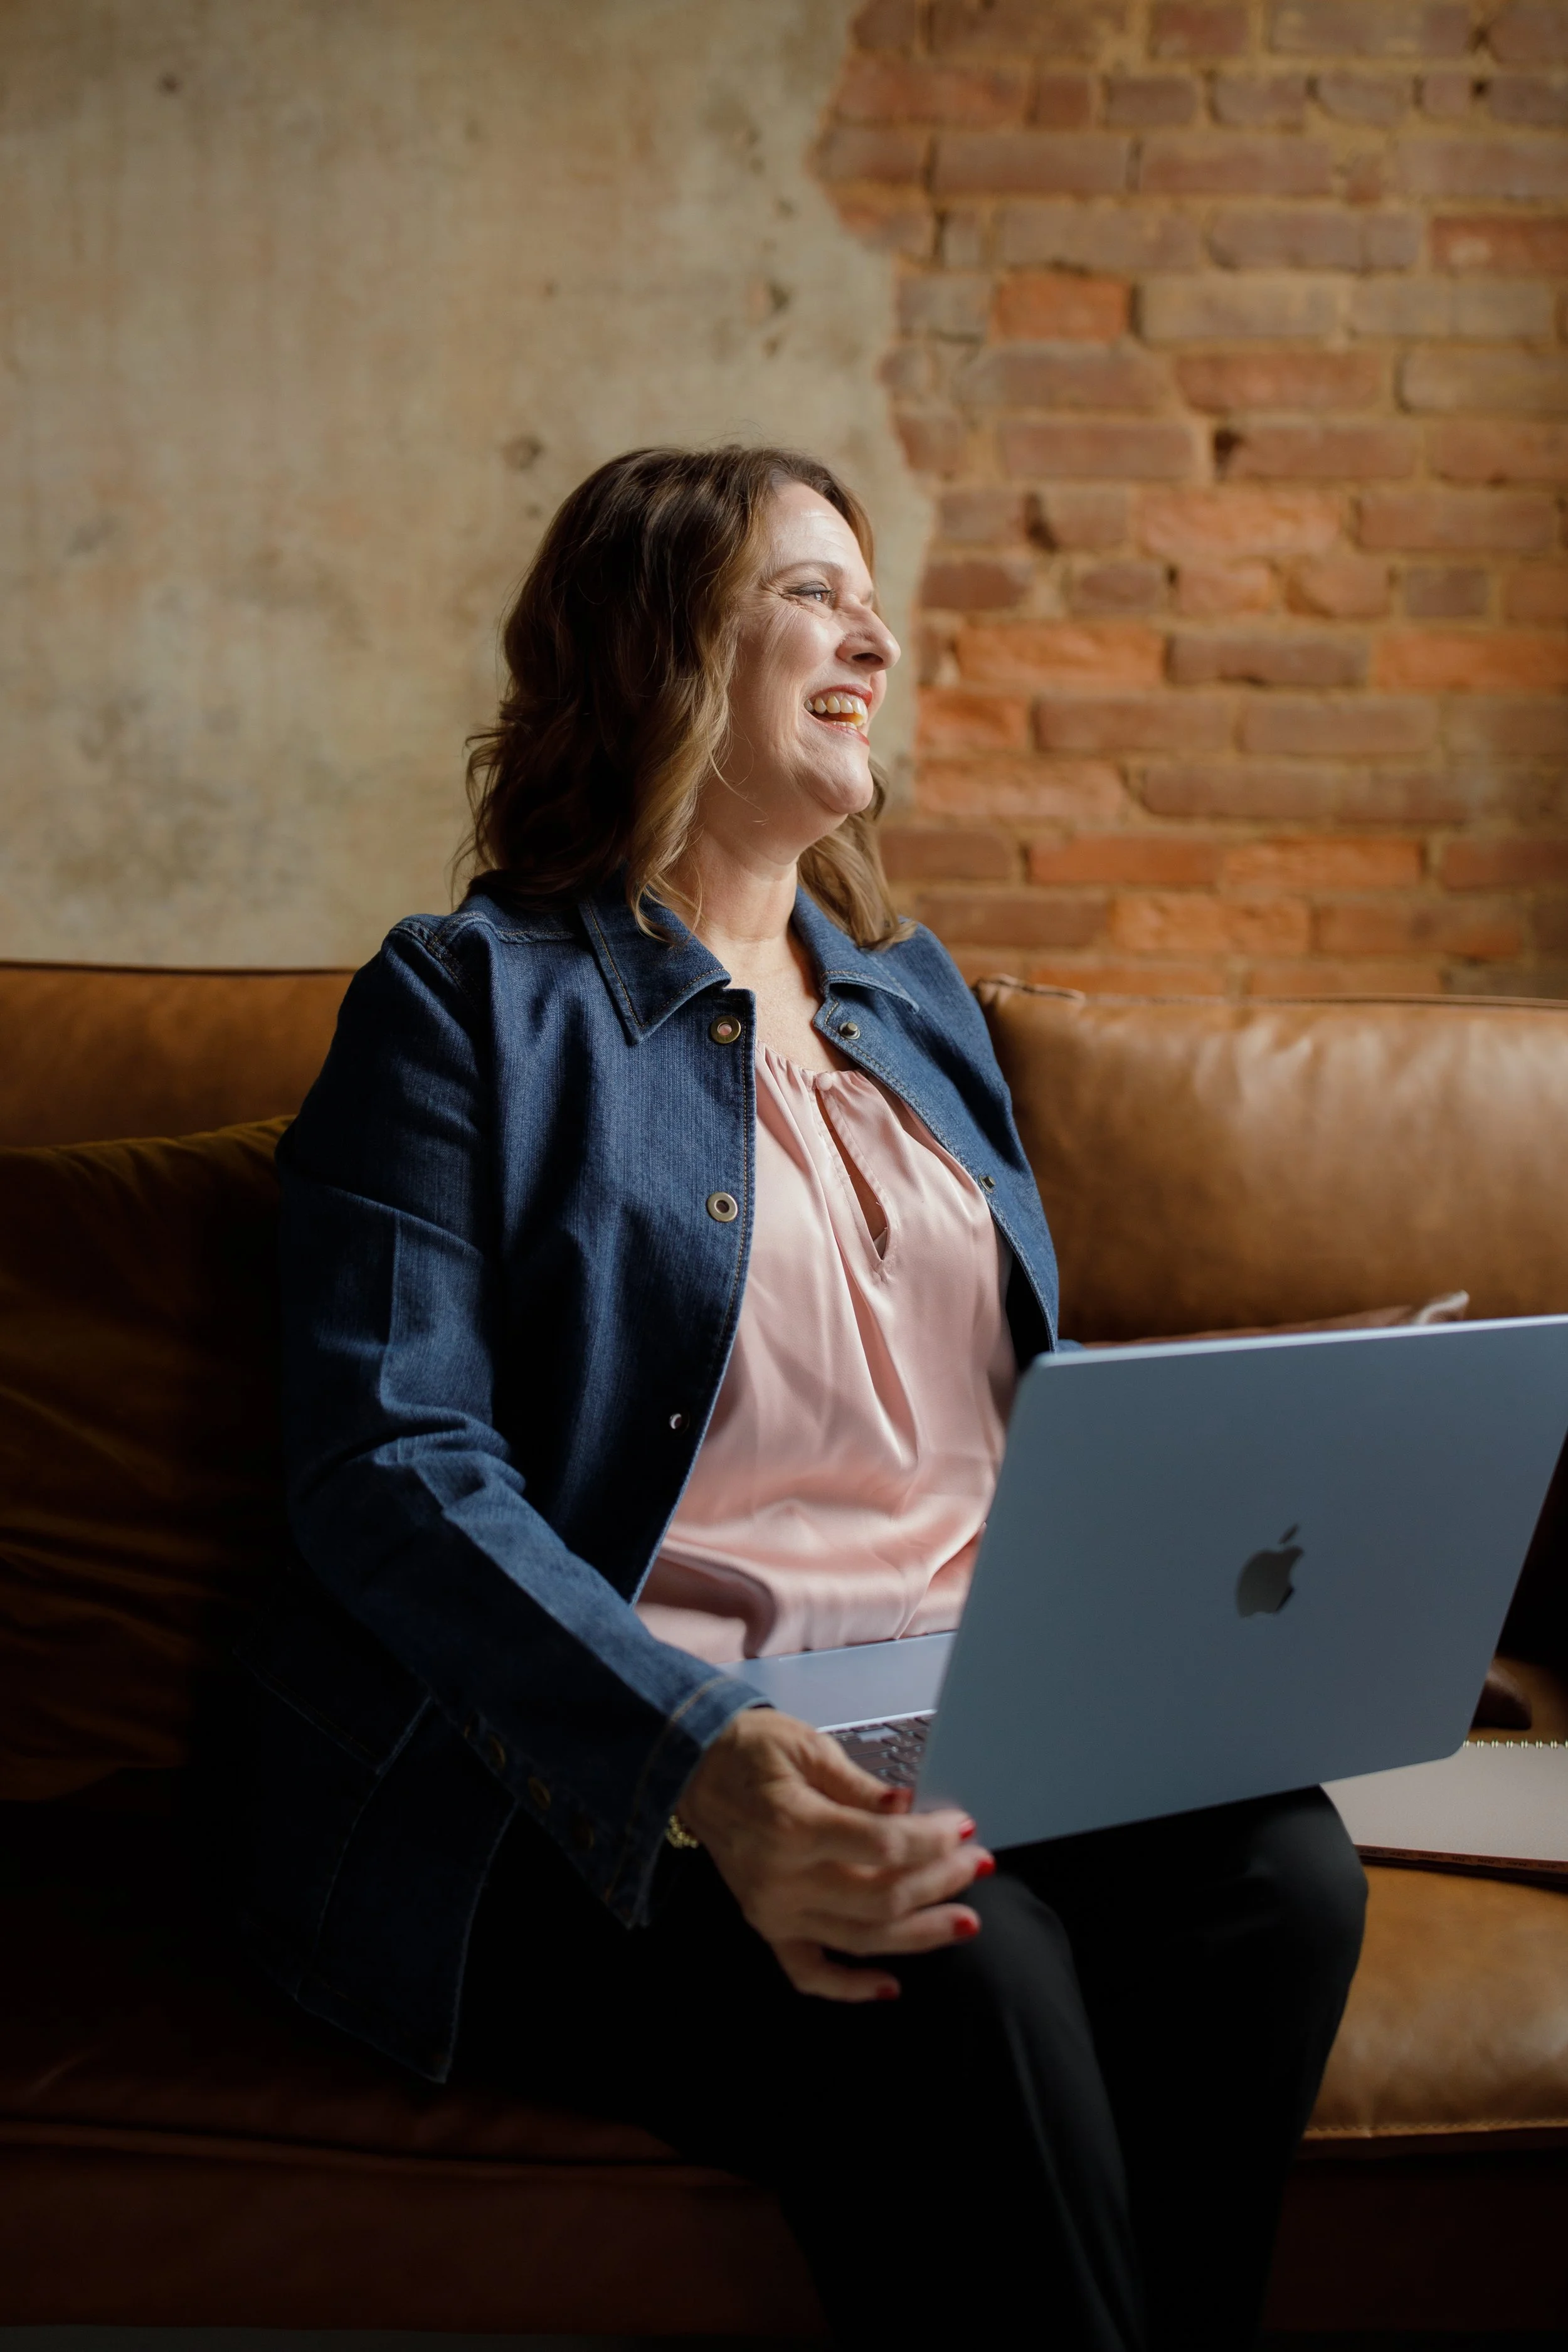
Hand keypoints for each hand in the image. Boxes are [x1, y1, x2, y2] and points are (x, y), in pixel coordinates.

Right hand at [677, 1708, 991, 2001]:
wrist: (693, 1768)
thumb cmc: (753, 1750)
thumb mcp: (809, 1748)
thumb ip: (861, 1786)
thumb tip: (910, 1808)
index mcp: (794, 1826)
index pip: (883, 1847)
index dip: (932, 1840)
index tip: (963, 1826)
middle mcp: (783, 1879)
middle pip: (882, 1897)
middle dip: (939, 1882)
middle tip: (978, 1864)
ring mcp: (773, 1911)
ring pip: (861, 1938)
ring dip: (919, 1934)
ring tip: (965, 1922)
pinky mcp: (766, 1927)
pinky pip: (808, 1972)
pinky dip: (848, 1987)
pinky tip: (890, 1986)